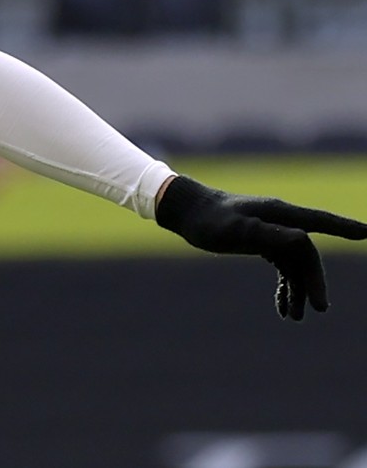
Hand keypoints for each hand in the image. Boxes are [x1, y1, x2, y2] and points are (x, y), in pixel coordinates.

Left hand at [156, 175, 366, 319]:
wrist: (187, 214)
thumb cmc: (209, 220)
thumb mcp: (236, 230)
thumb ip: (266, 235)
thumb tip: (302, 240)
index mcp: (280, 214)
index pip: (320, 222)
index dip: (345, 228)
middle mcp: (281, 223)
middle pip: (308, 255)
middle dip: (314, 282)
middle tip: (319, 309)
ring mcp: (273, 233)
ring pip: (295, 266)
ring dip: (297, 290)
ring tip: (293, 317)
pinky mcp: (263, 242)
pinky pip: (283, 268)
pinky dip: (284, 287)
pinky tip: (281, 307)